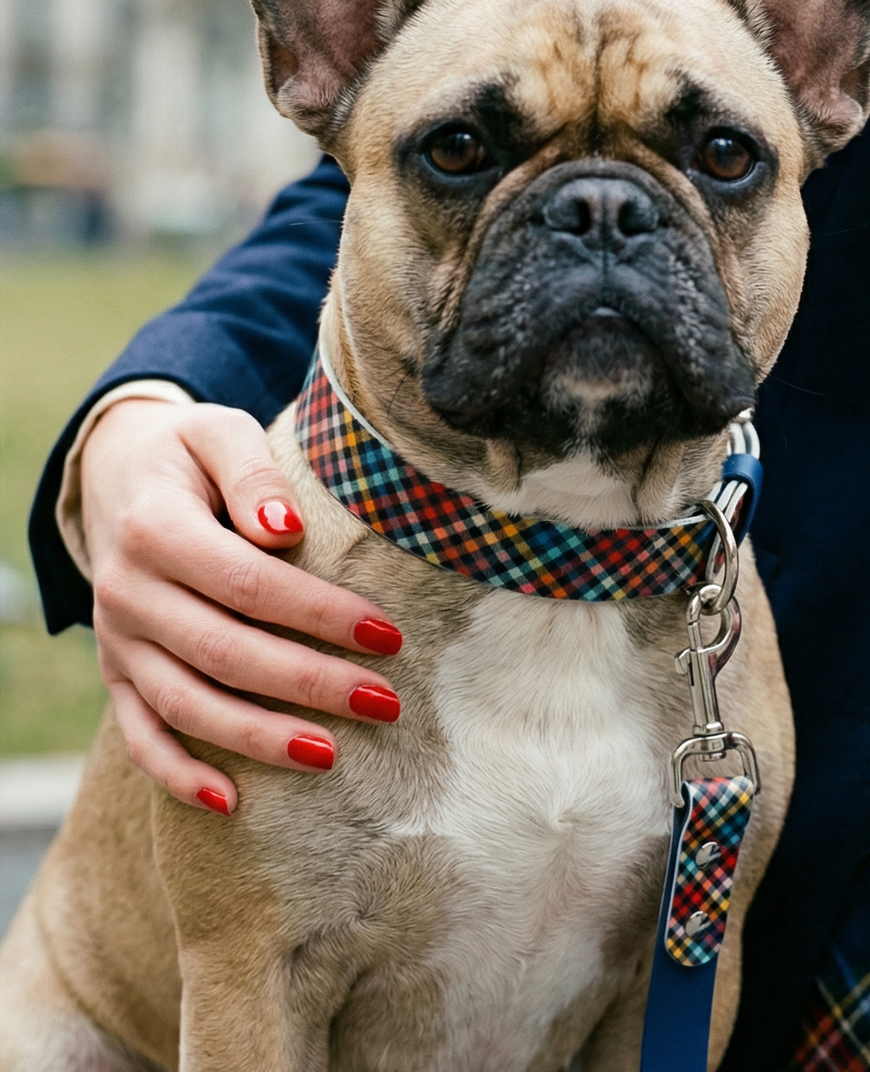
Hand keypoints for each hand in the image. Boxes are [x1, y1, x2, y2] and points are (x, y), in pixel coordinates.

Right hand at [83, 398, 404, 816]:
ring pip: (185, 703)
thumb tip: (285, 529)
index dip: (318, 613)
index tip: (388, 634)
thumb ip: (252, 473)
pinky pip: (140, 734)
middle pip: (224, 651)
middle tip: (385, 703)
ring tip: (331, 756)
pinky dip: (177, 775)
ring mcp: (119, 640)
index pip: (247, 583)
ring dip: (257, 738)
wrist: (115, 472)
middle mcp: (128, 592)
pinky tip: (231, 803)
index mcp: (156, 529)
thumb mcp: (220, 432)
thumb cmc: (192, 452)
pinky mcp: (117, 672)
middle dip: (308, 683)